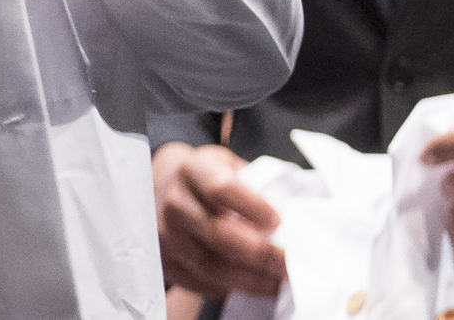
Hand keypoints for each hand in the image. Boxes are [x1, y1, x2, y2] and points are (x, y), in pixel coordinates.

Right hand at [153, 142, 285, 297]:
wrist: (161, 186)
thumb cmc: (205, 178)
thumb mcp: (226, 165)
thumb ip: (254, 184)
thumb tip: (293, 215)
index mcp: (193, 171)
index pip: (221, 189)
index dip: (252, 206)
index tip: (279, 221)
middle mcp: (174, 203)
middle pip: (218, 234)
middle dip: (259, 253)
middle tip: (288, 263)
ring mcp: (165, 236)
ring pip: (210, 265)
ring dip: (249, 278)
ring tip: (277, 281)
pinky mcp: (165, 262)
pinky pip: (200, 282)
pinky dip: (231, 288)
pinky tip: (254, 284)